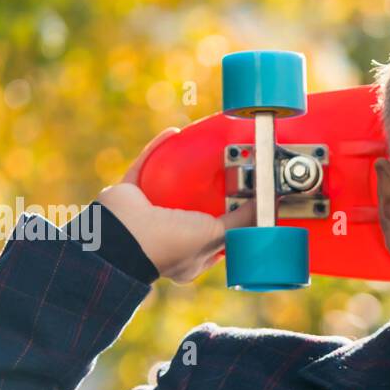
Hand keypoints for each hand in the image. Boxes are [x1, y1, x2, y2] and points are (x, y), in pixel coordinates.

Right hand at [96, 128, 253, 283]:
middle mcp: (167, 236)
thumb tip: (267, 203)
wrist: (121, 238)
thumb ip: (242, 220)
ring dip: (183, 168)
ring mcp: (146, 215)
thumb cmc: (169, 244)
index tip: (247, 200)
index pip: (215, 237)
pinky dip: (158, 148)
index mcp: (187, 255)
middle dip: (207, 191)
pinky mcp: (129, 193)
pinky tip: (173, 134)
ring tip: (202, 149)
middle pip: (192, 208)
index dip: (231, 220)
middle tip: (228, 167)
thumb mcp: (216, 236)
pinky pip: (145, 164)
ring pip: (168, 186)